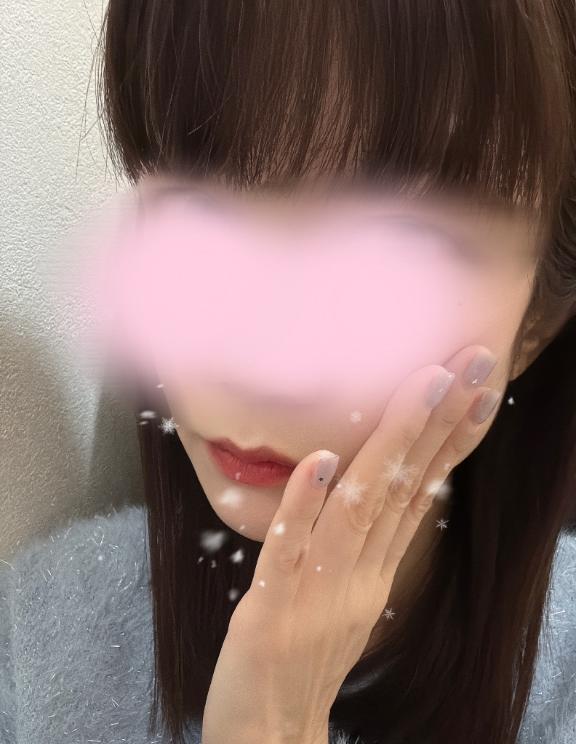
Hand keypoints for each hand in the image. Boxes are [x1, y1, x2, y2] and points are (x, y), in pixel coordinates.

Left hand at [202, 345, 503, 743]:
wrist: (268, 735)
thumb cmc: (305, 656)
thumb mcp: (347, 593)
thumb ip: (364, 542)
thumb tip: (381, 489)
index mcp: (375, 567)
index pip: (421, 491)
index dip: (452, 438)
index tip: (479, 388)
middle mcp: (359, 574)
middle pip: (403, 486)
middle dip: (439, 419)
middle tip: (472, 362)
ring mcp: (318, 591)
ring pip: (361, 507)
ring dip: (391, 444)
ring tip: (422, 385)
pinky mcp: (271, 610)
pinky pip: (289, 551)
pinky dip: (305, 504)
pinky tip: (323, 461)